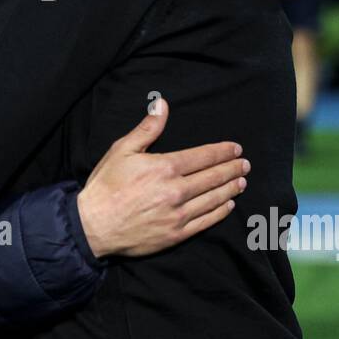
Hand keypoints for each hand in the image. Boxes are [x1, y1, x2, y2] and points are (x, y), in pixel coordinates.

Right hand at [77, 97, 248, 257]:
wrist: (93, 225)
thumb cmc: (105, 185)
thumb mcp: (122, 150)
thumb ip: (147, 128)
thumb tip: (162, 104)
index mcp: (164, 167)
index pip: (203, 156)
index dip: (222, 152)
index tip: (236, 149)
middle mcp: (176, 191)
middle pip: (213, 177)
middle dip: (232, 169)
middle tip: (245, 165)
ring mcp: (178, 214)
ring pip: (213, 199)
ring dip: (230, 189)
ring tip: (242, 182)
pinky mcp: (176, 234)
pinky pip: (205, 221)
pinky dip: (220, 212)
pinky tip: (228, 204)